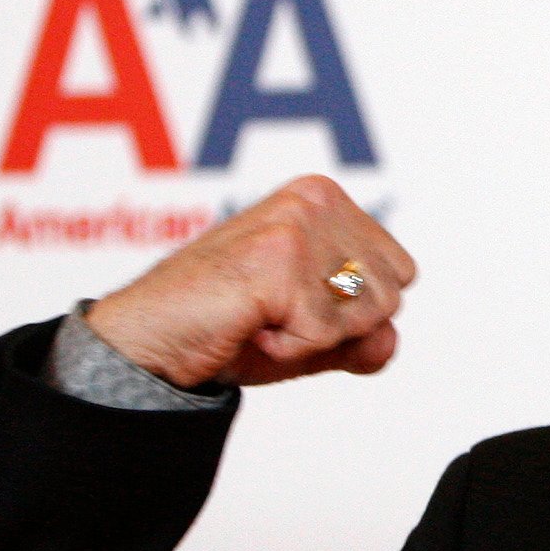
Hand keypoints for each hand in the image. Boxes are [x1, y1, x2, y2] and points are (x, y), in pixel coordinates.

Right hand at [85, 176, 417, 387]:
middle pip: (391, 295)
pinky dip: (288, 351)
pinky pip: (325, 335)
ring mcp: (297, 226)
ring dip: (313, 337)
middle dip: (339, 325)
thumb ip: (363, 336)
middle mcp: (315, 200)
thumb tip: (388, 339)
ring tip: (262, 318)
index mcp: (326, 199)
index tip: (296, 302)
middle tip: (276, 313)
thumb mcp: (312, 333)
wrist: (149, 341)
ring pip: (367, 316)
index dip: (354, 311)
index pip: (400, 273)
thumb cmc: (225, 327)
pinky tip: (248, 327)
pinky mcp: (278, 260)